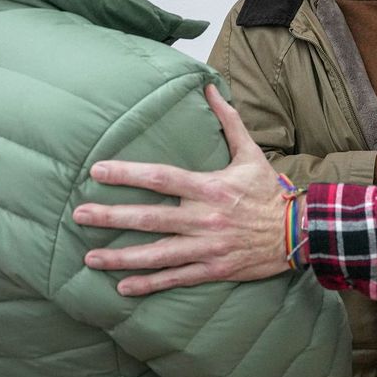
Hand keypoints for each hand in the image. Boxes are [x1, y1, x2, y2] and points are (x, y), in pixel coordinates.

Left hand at [73, 84, 289, 295]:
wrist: (297, 231)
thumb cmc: (269, 191)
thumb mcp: (250, 153)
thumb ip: (227, 121)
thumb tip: (210, 89)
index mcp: (209, 187)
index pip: (160, 178)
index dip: (127, 174)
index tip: (97, 172)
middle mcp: (204, 218)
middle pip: (149, 218)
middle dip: (110, 217)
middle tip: (79, 216)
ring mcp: (207, 246)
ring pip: (157, 254)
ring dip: (121, 257)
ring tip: (90, 258)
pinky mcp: (213, 268)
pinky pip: (176, 277)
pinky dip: (149, 284)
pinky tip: (123, 287)